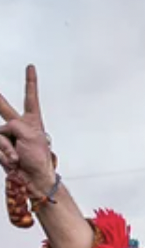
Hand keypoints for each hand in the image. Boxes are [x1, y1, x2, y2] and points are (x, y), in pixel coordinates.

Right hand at [0, 66, 54, 193]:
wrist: (34, 180)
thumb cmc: (38, 159)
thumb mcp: (31, 136)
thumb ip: (15, 124)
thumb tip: (3, 130)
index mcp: (33, 122)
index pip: (30, 98)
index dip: (30, 82)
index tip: (31, 67)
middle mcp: (19, 126)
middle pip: (4, 108)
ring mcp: (8, 137)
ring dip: (7, 147)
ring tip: (18, 158)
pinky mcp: (0, 147)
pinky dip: (3, 153)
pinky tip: (13, 161)